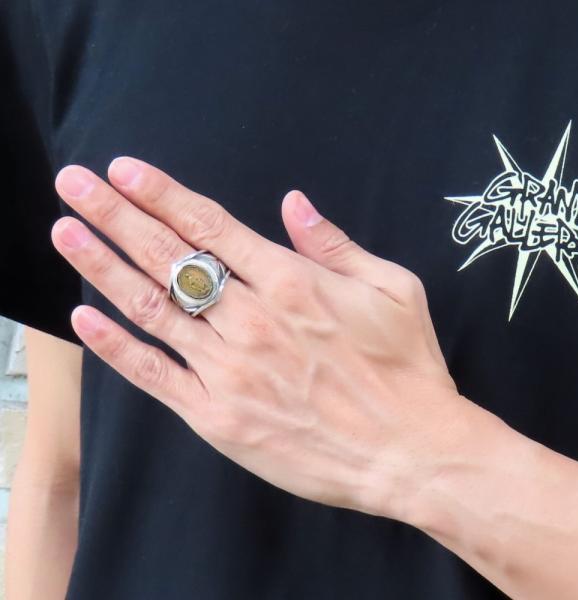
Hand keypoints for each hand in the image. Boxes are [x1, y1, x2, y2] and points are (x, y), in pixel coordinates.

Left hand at [51, 157, 467, 519]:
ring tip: (65, 231)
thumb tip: (294, 203)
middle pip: (170, 257)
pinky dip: (115, 347)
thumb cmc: (407, 368)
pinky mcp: (218, 417)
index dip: (162, 194)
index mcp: (292, 284)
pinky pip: (156, 375)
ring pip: (152, 308)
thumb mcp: (393, 289)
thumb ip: (335, 244)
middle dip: (116, 214)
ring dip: (102, 266)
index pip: (211, 226)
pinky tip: (83, 318)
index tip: (124, 171)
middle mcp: (251, 320)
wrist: (408, 452)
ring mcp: (229, 370)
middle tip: (75, 183)